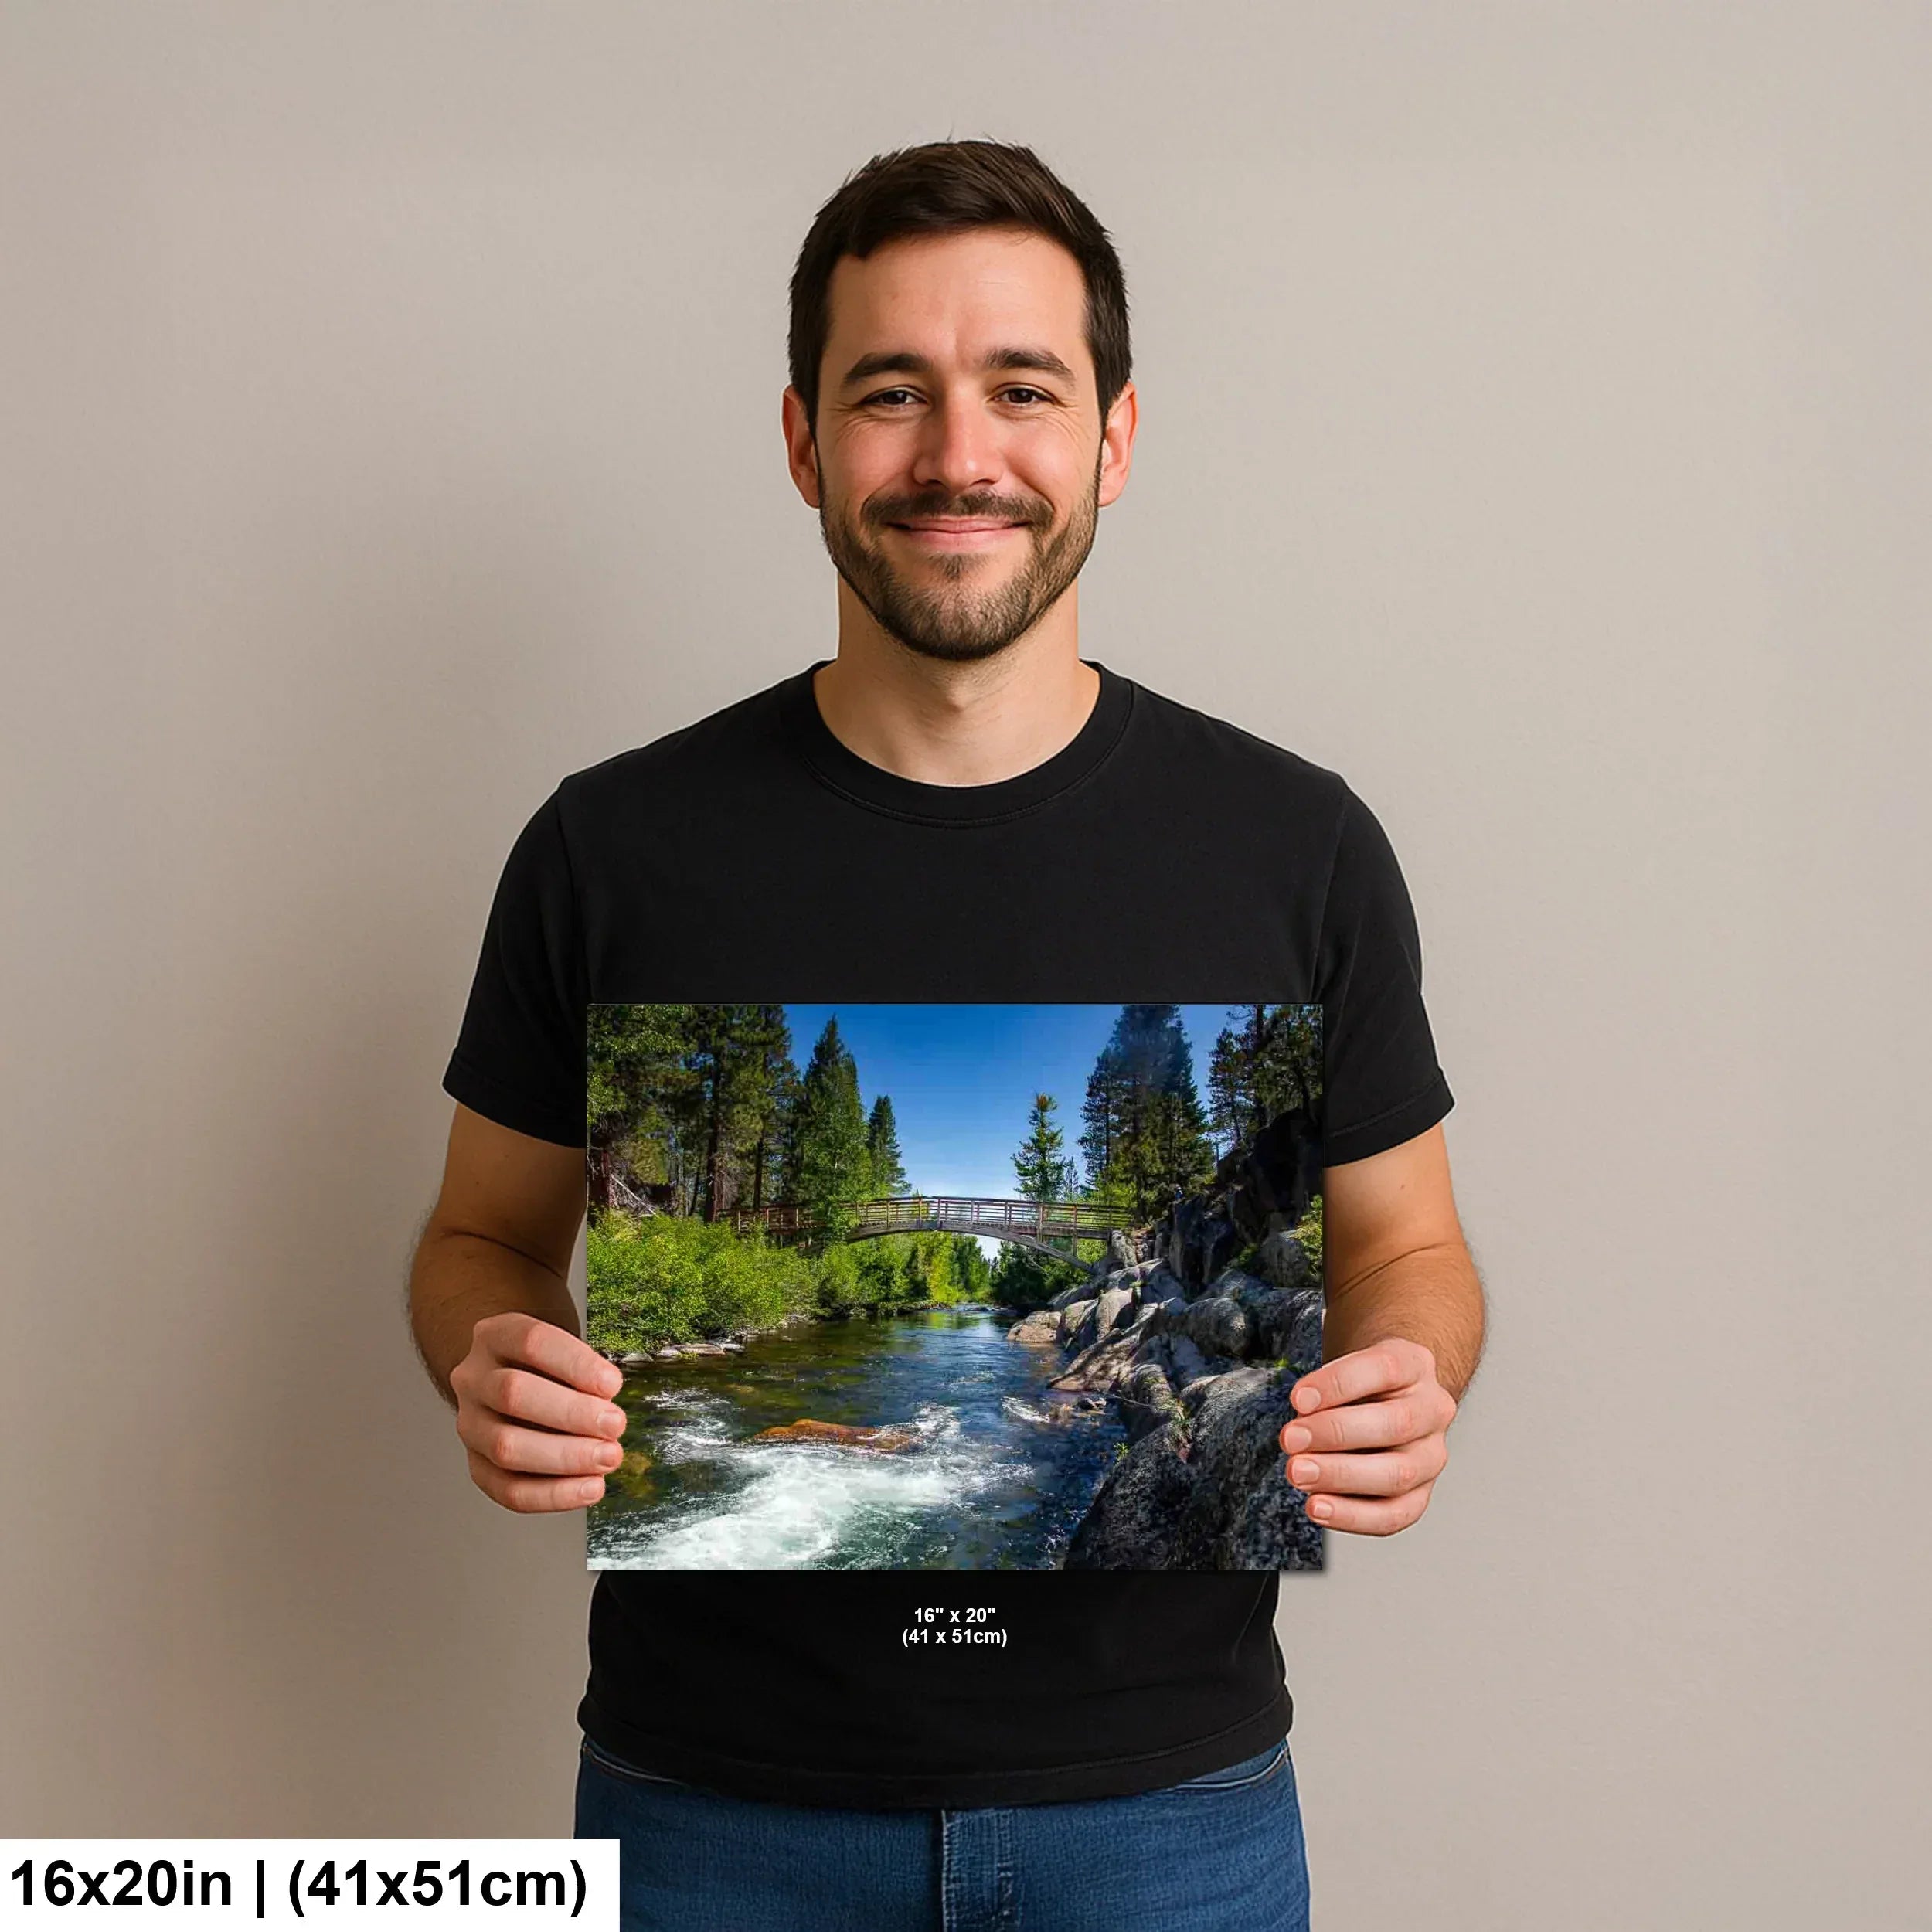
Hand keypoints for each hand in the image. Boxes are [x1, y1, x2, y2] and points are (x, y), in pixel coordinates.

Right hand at [450, 1311, 628, 1513]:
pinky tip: (589, 1487)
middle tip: (615, 1425)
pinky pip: (507, 1489)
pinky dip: (553, 1495)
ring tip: (608, 1457)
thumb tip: (607, 1402)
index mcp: (495, 1335)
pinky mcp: (476, 1464)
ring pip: (505, 1446)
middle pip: (513, 1394)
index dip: (575, 1364)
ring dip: (565, 1457)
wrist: (509, 1378)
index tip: (613, 1384)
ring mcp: (469, 1423)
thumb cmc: (547, 1364)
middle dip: (572, 1414)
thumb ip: (583, 1370)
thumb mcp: (563, 1348)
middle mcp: (473, 1378)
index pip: (531, 1342)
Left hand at [1278, 1338, 1454, 1534]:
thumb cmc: (1360, 1383)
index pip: (1383, 1369)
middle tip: (1290, 1440)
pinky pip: (1394, 1514)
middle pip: (1395, 1424)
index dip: (1338, 1385)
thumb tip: (1303, 1416)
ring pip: (1398, 1474)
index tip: (1297, 1399)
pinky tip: (1317, 1507)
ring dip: (1341, 1476)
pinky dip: (1353, 1516)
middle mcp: (1432, 1410)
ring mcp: (1432, 1455)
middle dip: (1335, 1433)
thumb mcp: (1347, 1366)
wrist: (1389, 1400)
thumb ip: (1327, 1388)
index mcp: (1415, 1365)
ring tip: (1298, 1474)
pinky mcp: (1421, 1494)